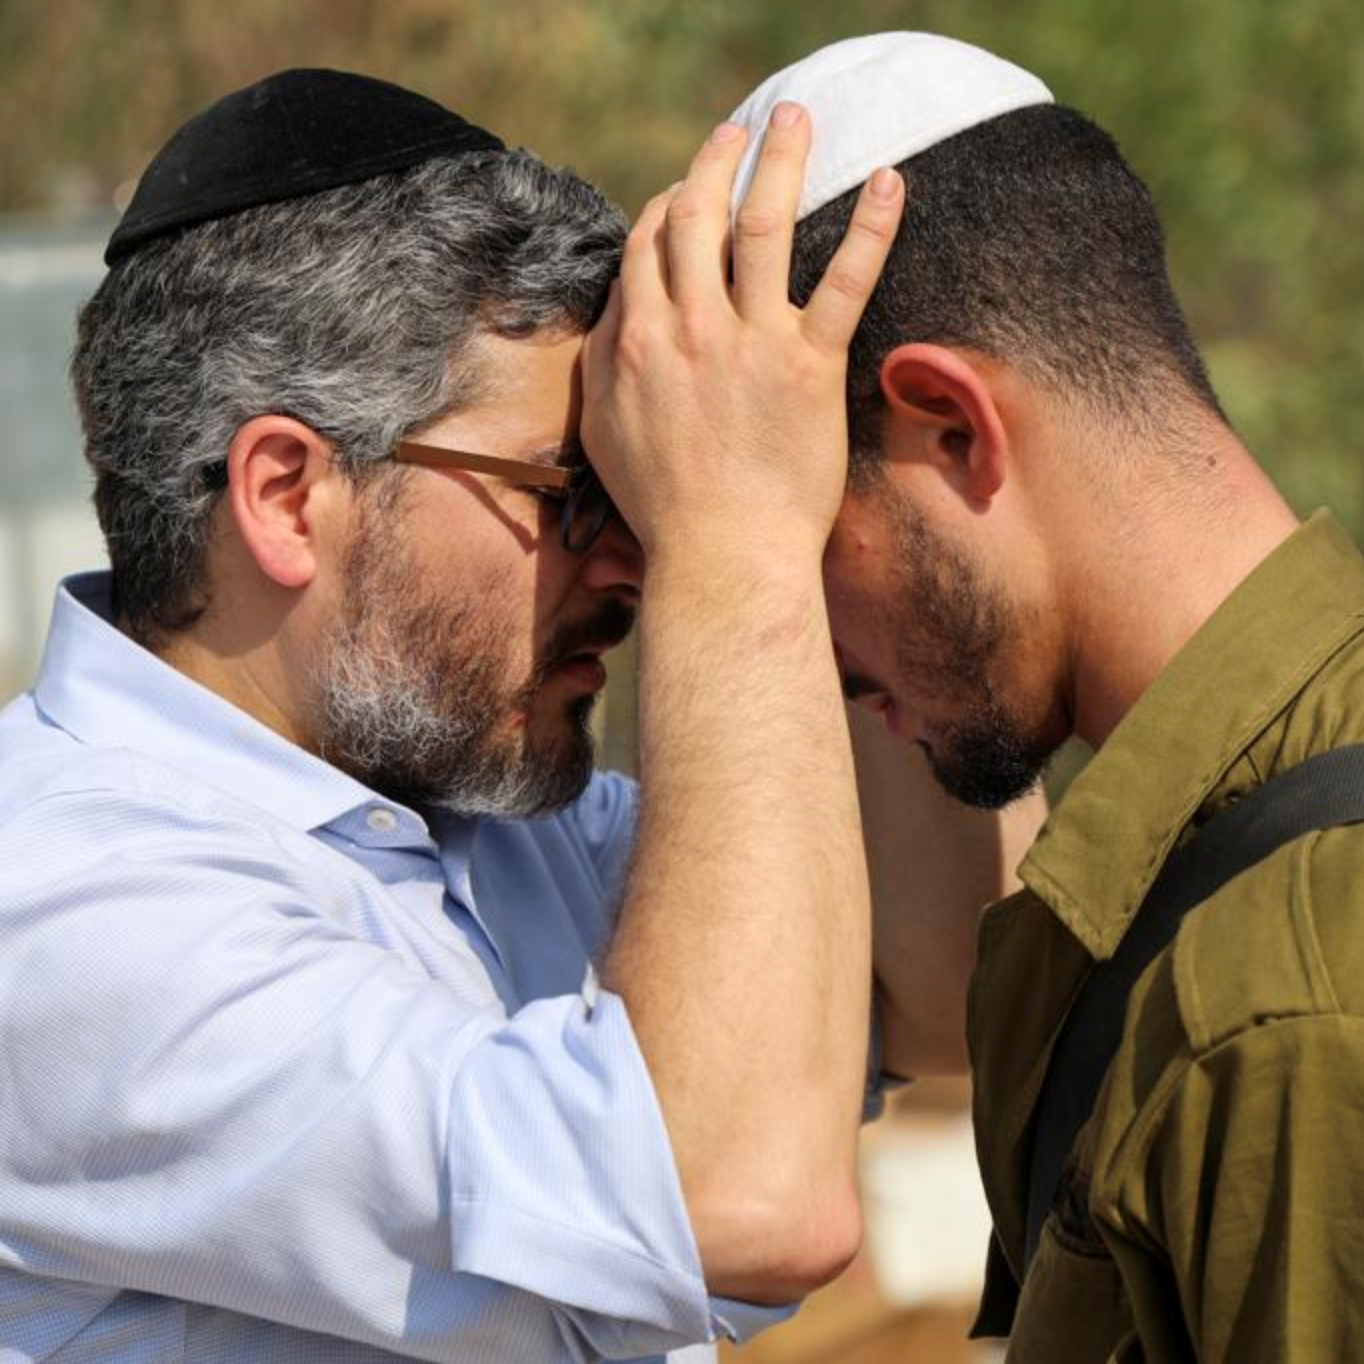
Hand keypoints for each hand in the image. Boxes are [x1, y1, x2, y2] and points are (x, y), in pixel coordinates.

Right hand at [581, 102, 904, 567]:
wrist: (721, 556)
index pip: (648, 242)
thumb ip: (606, 360)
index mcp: (638, 338)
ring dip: (781, 159)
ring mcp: (753, 341)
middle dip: (716, 159)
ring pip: (765, 226)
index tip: (685, 191)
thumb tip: (617, 312)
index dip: (665, 204)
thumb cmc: (663, 506)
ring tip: (796, 117)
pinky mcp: (811, 366)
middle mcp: (691, 326)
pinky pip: (846, 281)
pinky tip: (889, 182)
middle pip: (698, 214)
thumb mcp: (605, 428)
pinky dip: (871, 227)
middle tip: (739, 129)